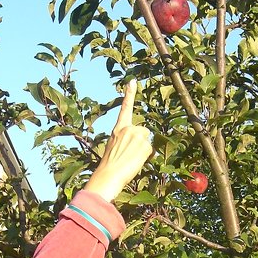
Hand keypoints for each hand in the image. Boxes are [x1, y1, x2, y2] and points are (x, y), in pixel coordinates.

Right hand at [83, 80, 152, 202]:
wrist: (107, 176)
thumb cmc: (108, 166)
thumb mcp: (113, 148)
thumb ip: (125, 141)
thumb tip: (137, 144)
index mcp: (118, 129)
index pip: (125, 108)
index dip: (129, 94)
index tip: (133, 81)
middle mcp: (128, 129)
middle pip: (143, 132)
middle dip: (140, 142)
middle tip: (128, 156)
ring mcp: (137, 136)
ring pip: (147, 142)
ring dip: (142, 151)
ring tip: (130, 160)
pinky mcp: (144, 144)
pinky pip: (150, 151)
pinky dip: (145, 158)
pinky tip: (134, 162)